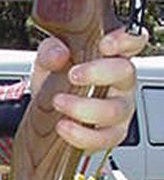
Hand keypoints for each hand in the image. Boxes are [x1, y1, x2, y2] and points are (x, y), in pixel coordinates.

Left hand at [32, 27, 148, 153]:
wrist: (46, 117)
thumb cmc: (57, 84)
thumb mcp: (48, 62)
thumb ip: (50, 52)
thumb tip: (58, 54)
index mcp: (112, 59)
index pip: (133, 43)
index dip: (125, 41)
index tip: (105, 45)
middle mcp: (121, 83)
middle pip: (125, 72)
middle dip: (97, 73)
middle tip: (73, 75)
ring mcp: (119, 110)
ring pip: (114, 110)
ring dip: (83, 107)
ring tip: (58, 102)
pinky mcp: (110, 135)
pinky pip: (103, 138)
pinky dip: (81, 134)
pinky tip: (63, 126)